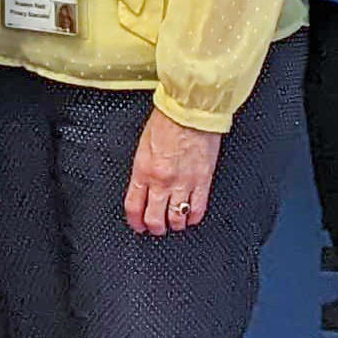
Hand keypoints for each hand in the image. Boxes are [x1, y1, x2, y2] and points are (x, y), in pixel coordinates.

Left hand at [124, 110, 221, 235]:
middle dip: (154, 228)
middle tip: (156, 228)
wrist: (191, 109)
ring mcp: (183, 182)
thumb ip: (143, 170)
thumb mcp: (144, 146)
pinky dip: (194, 217)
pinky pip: (198, 209)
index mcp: (143, 170)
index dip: (135, 222)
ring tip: (174, 223)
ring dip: (174, 225)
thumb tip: (143, 188)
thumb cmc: (167, 120)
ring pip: (177, 218)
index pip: (134, 206)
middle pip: (154, 219)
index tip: (138, 225)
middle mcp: (162, 181)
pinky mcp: (203, 180)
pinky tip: (191, 217)